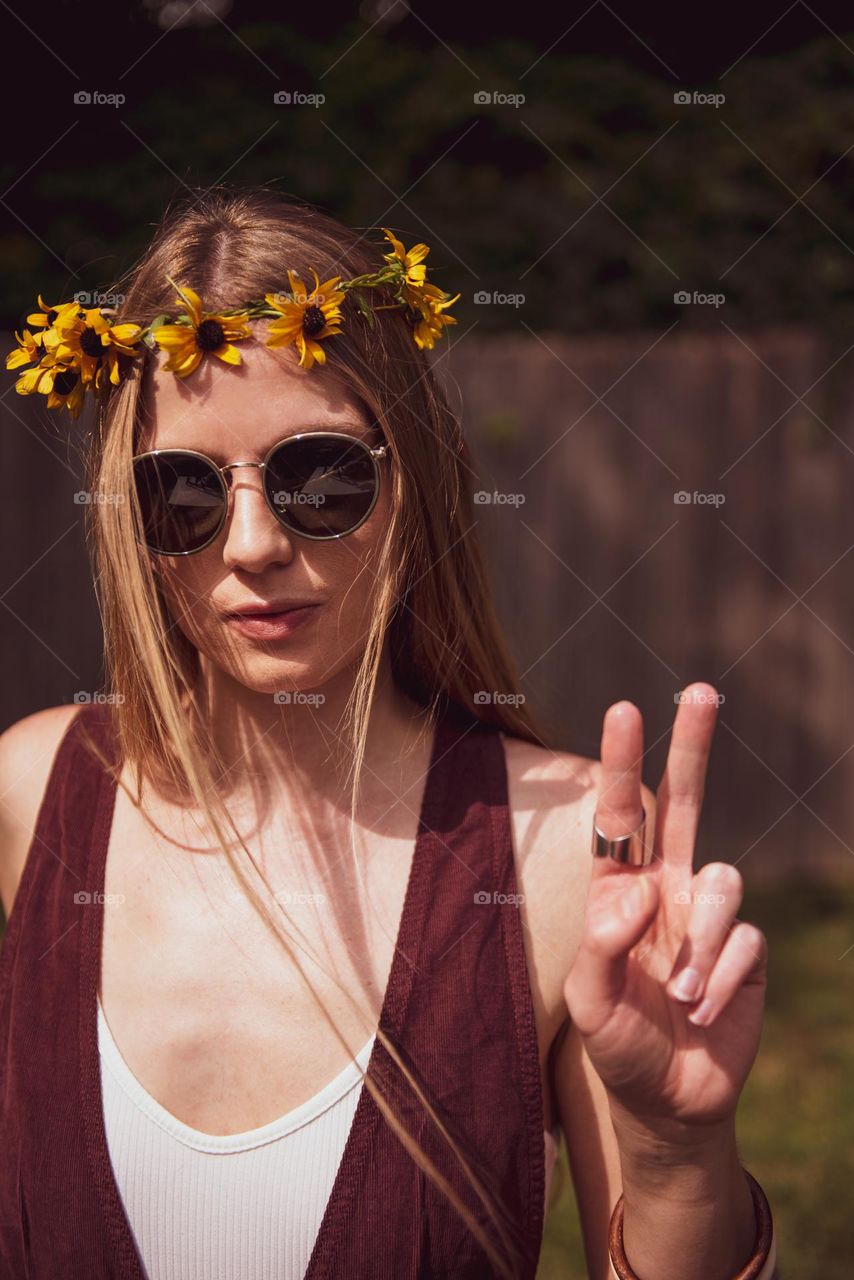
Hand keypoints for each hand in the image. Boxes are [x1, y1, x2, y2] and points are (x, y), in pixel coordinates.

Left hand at [563, 682, 767, 1146]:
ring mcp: (708, 916)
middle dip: (692, 747)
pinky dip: (721, 978)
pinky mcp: (746, 950)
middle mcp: (666, 888)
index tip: (625, 709)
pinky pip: (745, 940)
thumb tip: (639, 891)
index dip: (624, 763)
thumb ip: (603, 944)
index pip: (620, 816)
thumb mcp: (589, 1000)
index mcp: (619, 889)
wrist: (668, 1101)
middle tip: (700, 689)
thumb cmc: (618, 1044)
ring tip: (680, 997)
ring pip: (723, 881)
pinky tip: (704, 1011)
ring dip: (701, 944)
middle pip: (684, 804)